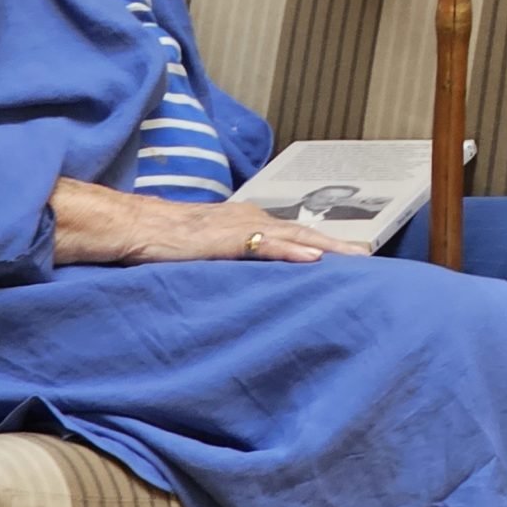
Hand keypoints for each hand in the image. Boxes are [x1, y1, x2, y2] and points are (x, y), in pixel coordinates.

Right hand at [51, 179, 368, 267]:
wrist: (136, 228)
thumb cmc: (169, 244)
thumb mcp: (211, 254)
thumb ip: (236, 263)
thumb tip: (257, 287)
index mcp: (251, 222)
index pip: (297, 235)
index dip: (326, 246)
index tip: (354, 258)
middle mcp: (253, 219)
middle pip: (305, 233)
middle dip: (339, 245)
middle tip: (370, 257)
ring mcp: (241, 226)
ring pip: (294, 237)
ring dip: (327, 247)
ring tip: (356, 258)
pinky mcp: (226, 239)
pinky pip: (265, 245)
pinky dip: (291, 252)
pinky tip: (313, 260)